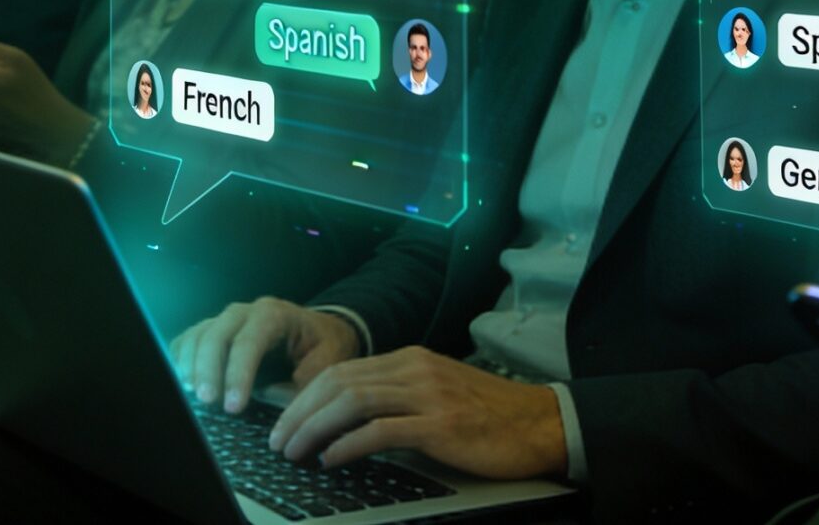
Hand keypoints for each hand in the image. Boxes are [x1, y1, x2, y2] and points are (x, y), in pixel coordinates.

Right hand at [171, 297, 362, 414]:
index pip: (249, 341)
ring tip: (193, 397)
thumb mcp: (330, 361)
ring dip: (190, 366)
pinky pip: (190, 341)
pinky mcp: (214, 333)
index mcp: (274, 315)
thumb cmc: (324, 346)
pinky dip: (182, 361)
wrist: (320, 330)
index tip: (234, 406)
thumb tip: (278, 404)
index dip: (238, 374)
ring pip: (198, 336)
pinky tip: (184, 385)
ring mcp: (226, 320)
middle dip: (207, 369)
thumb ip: (306, 382)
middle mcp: (245, 312)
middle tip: (207, 402)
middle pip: (216, 334)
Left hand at [271, 348, 566, 479]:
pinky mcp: (440, 425)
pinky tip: (331, 459)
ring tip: (294, 452)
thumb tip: (348, 421)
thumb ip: (398, 398)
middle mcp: (414, 369)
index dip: (305, 396)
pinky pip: (380, 431)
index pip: (341, 370)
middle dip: (299, 412)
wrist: (541, 423)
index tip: (283, 420)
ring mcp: (427, 395)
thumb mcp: (438, 394)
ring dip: (314, 428)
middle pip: (338, 382)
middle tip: (277, 440)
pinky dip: (347, 445)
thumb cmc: (490, 417)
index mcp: (410, 360)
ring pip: (352, 402)